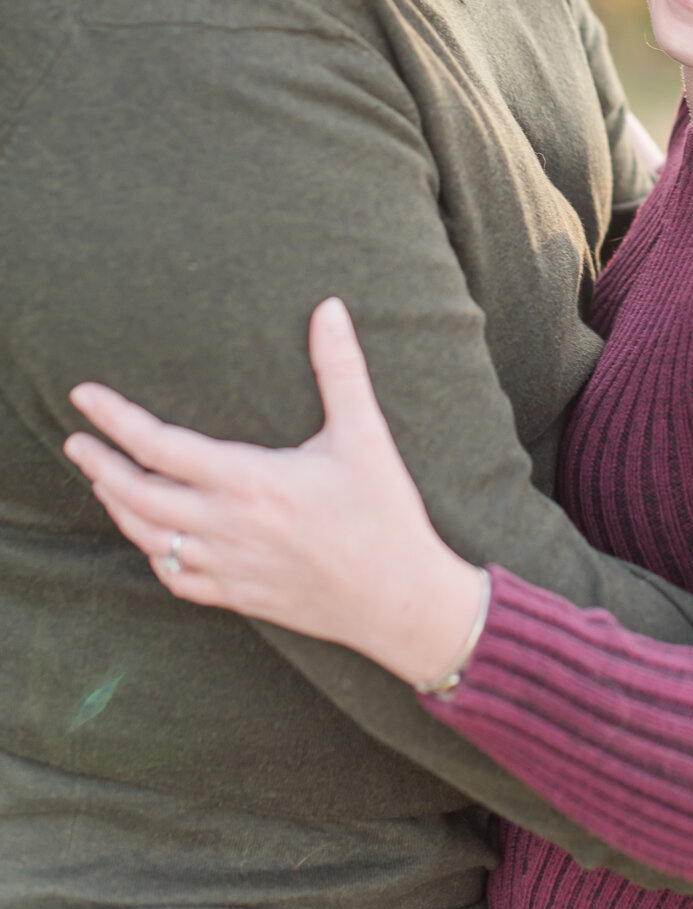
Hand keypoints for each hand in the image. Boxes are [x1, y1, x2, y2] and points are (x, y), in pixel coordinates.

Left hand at [65, 298, 486, 688]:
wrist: (400, 599)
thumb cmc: (384, 515)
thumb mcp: (365, 434)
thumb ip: (340, 369)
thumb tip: (329, 309)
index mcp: (250, 482)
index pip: (160, 445)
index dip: (115, 418)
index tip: (85, 397)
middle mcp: (227, 526)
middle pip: (137, 494)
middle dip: (99, 465)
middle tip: (76, 440)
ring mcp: (228, 566)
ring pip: (148, 538)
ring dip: (118, 505)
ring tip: (102, 480)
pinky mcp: (238, 596)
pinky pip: (175, 577)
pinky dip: (152, 553)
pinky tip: (151, 539)